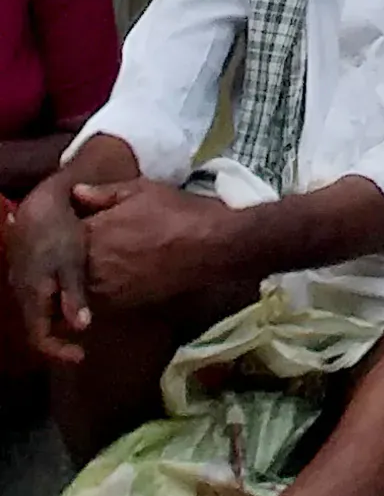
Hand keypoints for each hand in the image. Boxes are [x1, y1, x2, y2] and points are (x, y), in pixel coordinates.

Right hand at [9, 179, 91, 363]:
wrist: (39, 205)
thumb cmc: (59, 233)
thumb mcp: (71, 262)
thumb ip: (74, 295)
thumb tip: (82, 328)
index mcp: (32, 298)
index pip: (39, 339)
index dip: (58, 352)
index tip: (81, 356)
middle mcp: (23, 295)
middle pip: (37, 329)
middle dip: (58, 340)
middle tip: (81, 345)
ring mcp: (23, 284)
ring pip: (37, 314)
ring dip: (56, 323)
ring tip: (79, 324)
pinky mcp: (28, 273)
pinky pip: (38, 300)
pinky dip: (54, 306)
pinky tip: (72, 299)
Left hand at [79, 179, 250, 318]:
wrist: (210, 247)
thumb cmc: (178, 212)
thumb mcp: (143, 190)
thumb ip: (105, 193)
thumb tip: (75, 193)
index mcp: (94, 232)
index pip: (61, 234)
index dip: (64, 229)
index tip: (73, 223)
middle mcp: (91, 264)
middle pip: (64, 265)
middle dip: (68, 256)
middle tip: (86, 242)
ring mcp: (103, 289)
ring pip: (76, 285)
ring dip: (81, 275)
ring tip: (101, 259)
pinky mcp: (117, 306)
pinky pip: (93, 299)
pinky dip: (96, 289)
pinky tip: (113, 274)